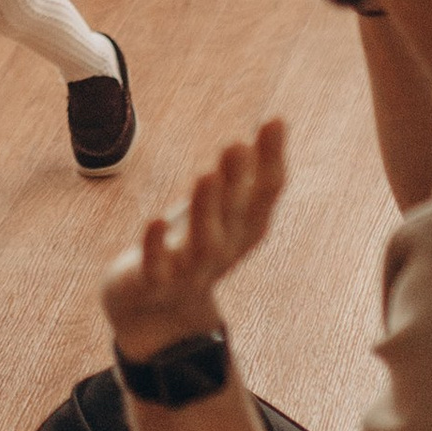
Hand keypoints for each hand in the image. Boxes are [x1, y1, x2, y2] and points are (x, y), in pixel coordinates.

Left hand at [101, 118, 288, 358]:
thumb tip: (278, 120)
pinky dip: (156, 247)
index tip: (274, 120)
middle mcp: (225, 248)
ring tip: (206, 176)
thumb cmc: (196, 242)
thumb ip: (248, 171)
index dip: (271, 159)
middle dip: (236, 182)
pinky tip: (153, 221)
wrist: (156, 310)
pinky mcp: (155, 283)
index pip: (266, 193)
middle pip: (236, 216)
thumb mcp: (224, 206)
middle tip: (235, 144)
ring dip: (205, 211)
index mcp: (245, 227)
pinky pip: (157, 268)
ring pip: (203, 243)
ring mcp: (191, 269)